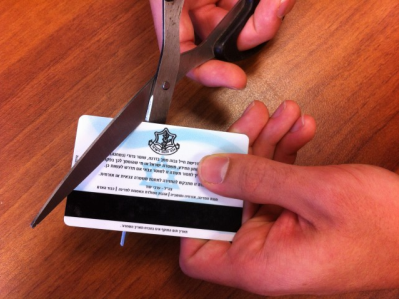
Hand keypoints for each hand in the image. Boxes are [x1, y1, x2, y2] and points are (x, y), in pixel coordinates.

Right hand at [150, 0, 294, 88]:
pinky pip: (261, 7)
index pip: (185, 54)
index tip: (234, 79)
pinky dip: (274, 4)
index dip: (208, 72)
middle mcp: (197, 7)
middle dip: (255, 31)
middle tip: (274, 10)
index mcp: (173, 8)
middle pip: (226, 41)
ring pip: (249, 25)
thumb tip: (186, 51)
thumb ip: (179, 21)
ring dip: (270, 14)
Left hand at [179, 101, 398, 294]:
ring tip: (281, 115)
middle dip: (238, 155)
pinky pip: (278, 188)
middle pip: (226, 203)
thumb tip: (209, 171)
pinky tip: (298, 132)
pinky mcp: (297, 222)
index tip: (195, 172)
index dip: (188, 214)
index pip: (196, 251)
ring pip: (254, 188)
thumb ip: (255, 179)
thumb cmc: (385, 227)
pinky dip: (285, 159)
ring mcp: (281, 237)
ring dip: (266, 148)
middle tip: (253, 119)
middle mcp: (265, 255)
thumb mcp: (314, 193)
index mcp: (260, 263)